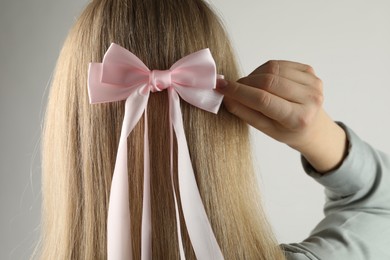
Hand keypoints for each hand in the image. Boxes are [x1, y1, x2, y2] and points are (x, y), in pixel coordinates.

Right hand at [217, 60, 346, 172]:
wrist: (312, 125)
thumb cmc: (287, 130)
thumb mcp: (265, 129)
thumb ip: (245, 112)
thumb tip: (226, 96)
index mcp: (298, 119)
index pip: (264, 100)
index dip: (240, 92)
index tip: (221, 86)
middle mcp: (310, 99)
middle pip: (268, 81)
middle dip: (245, 83)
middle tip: (232, 87)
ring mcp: (313, 83)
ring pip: (273, 69)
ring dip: (254, 75)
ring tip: (250, 87)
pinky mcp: (310, 71)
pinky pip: (280, 64)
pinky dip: (265, 70)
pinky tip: (263, 81)